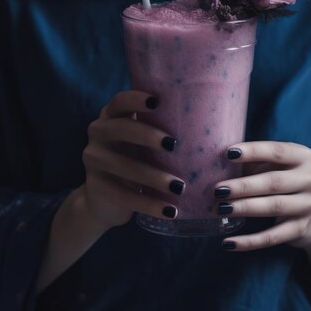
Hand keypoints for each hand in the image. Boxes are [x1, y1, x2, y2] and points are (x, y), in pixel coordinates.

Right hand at [82, 90, 185, 230]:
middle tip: (174, 145)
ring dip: (154, 177)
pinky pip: (123, 196)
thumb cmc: (138, 160)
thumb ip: (163, 130)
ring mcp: (92, 160)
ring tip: (180, 187)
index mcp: (111, 116)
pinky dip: (149, 205)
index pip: (120, 101)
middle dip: (147, 135)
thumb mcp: (144, 144)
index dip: (136, 99)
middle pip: (121, 129)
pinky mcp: (95, 187)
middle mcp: (98, 133)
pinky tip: (170, 211)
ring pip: (123, 166)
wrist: (106, 199)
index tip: (158, 102)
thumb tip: (217, 122)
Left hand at [214, 141, 310, 252]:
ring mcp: (307, 206)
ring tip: (221, 209)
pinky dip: (249, 242)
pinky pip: (272, 237)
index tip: (228, 153)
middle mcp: (309, 180)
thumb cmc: (281, 180)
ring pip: (274, 207)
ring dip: (245, 208)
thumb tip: (213, 164)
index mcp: (302, 157)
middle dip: (244, 186)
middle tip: (218, 190)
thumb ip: (251, 161)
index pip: (277, 151)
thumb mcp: (272, 165)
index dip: (253, 151)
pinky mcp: (300, 229)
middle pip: (274, 182)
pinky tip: (227, 243)